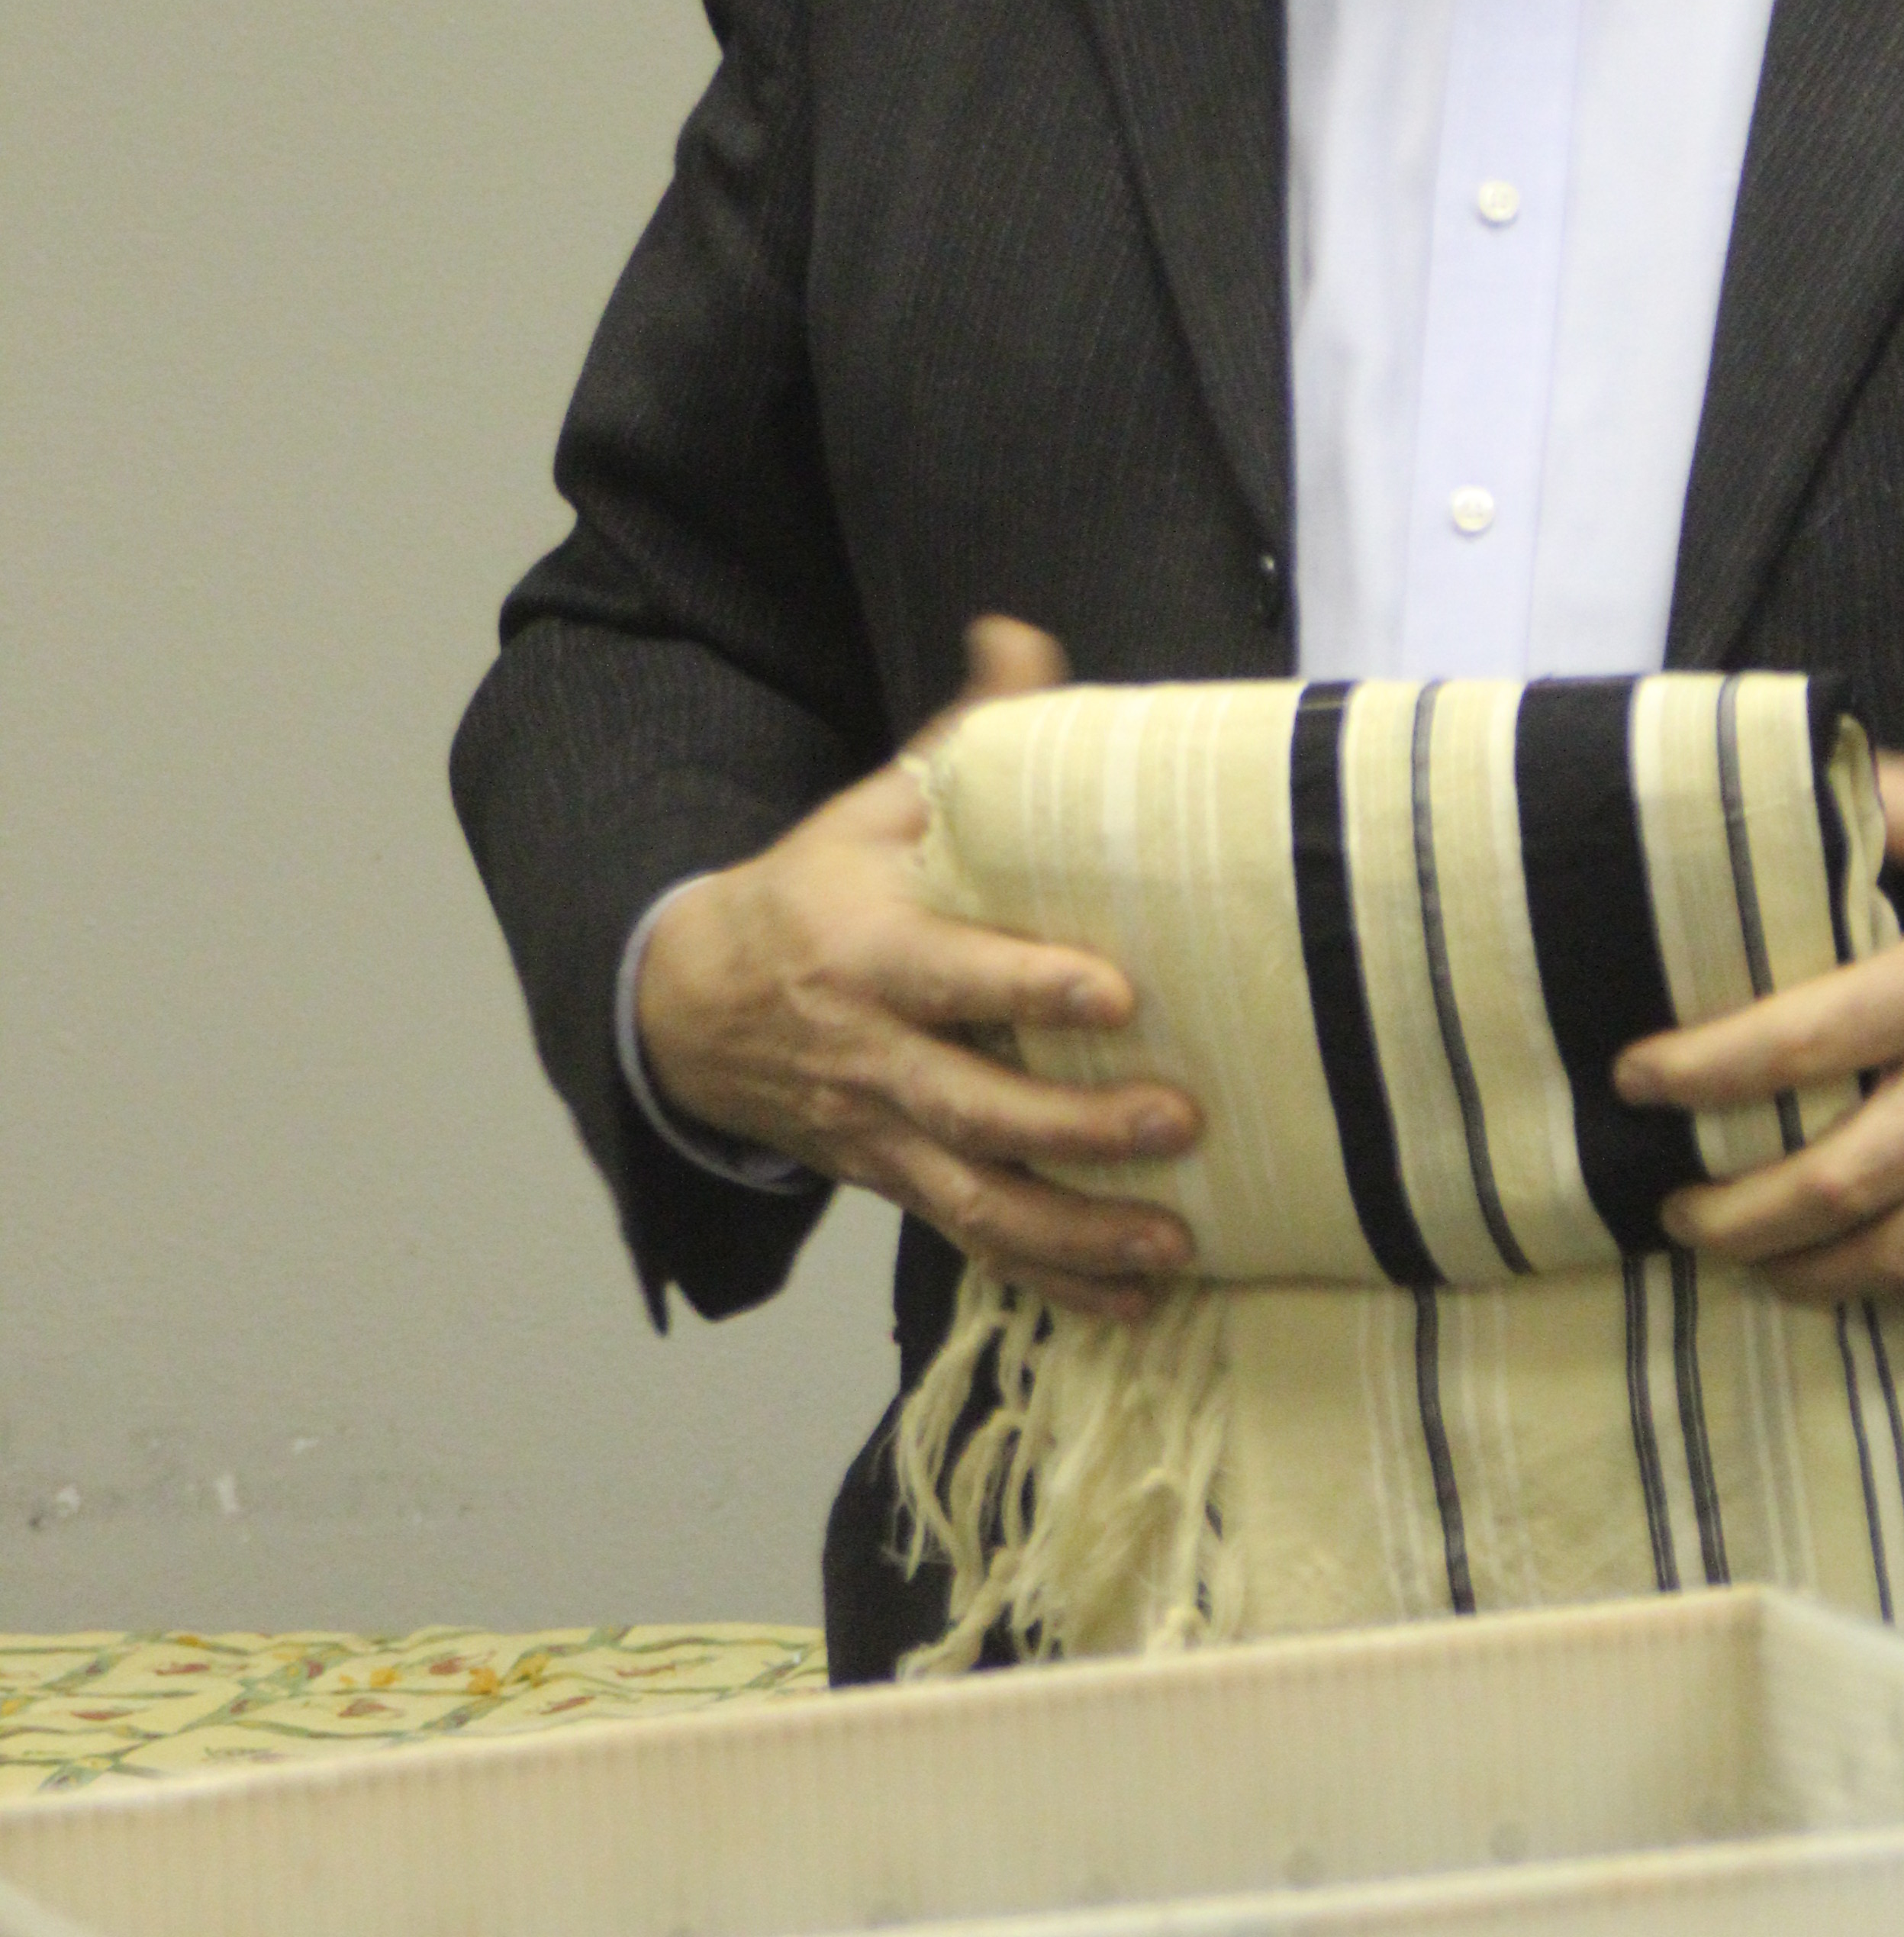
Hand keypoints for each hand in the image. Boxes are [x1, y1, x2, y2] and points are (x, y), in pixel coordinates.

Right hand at [637, 617, 1199, 1320]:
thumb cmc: (814, 891)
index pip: (955, 978)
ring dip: (1078, 1232)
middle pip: (978, 1108)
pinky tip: (1132, 1302)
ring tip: (1172, 1243)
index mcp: (872, 953)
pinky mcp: (896, 1184)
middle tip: (1179, 1121)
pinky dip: (1052, 1282)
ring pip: (981, 1201)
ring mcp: (884, 1136)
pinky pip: (975, 1245)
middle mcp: (875, 1057)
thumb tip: (1023, 634)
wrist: (691, 1004)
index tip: (1115, 995)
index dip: (1031, 992)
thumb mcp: (870, 806)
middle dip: (1080, 1129)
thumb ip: (962, 736)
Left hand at [1612, 756, 1903, 1308]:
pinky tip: (1845, 1276)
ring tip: (1736, 1259)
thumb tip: (1790, 779)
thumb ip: (1890, 804)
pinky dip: (1898, 1288)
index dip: (1704, 1070)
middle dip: (1734, 1210)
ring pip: (1897, 1251)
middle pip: (1834, 1181)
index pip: (1799, 1043)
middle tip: (1669, 1207)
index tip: (1635, 1080)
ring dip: (1802, 1271)